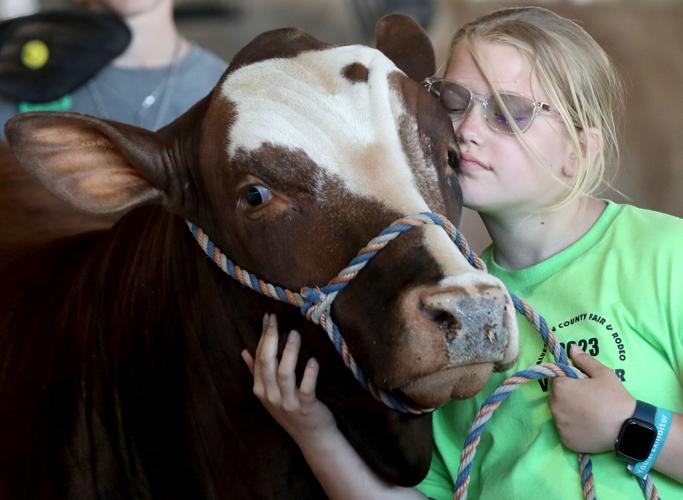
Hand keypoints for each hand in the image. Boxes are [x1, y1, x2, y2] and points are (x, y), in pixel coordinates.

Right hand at [241, 313, 336, 444]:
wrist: (311, 436)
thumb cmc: (290, 411)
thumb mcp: (269, 393)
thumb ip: (256, 372)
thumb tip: (244, 352)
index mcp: (260, 389)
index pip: (259, 358)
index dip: (263, 336)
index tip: (268, 318)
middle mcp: (270, 396)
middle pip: (267, 363)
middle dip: (271, 339)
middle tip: (276, 319)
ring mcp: (287, 403)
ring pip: (284, 374)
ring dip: (289, 352)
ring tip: (295, 334)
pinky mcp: (305, 408)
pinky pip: (305, 389)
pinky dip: (309, 374)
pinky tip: (313, 360)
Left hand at [550, 344, 635, 452]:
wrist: (628, 429)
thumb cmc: (614, 398)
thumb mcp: (603, 373)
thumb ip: (584, 360)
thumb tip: (571, 348)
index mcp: (560, 387)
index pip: (557, 378)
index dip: (570, 379)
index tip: (583, 384)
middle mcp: (554, 406)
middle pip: (556, 396)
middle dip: (568, 395)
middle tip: (588, 399)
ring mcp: (559, 425)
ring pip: (560, 413)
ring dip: (569, 411)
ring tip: (589, 414)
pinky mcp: (565, 440)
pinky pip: (565, 430)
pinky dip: (573, 428)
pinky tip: (588, 426)